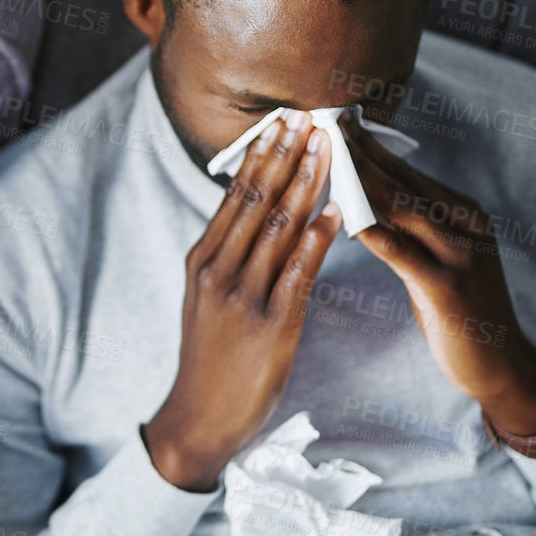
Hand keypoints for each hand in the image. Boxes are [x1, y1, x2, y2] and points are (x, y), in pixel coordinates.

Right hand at [143, 110, 341, 490]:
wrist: (201, 418)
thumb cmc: (211, 359)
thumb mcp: (207, 299)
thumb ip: (229, 258)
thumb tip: (256, 216)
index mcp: (203, 260)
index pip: (236, 196)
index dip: (262, 156)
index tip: (283, 122)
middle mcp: (220, 271)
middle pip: (257, 201)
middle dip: (286, 156)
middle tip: (309, 117)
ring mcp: (244, 296)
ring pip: (279, 227)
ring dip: (306, 183)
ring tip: (329, 149)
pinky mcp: (271, 324)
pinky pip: (298, 271)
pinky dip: (317, 237)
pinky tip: (335, 212)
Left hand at [338, 114, 535, 435]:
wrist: (500, 366)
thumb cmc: (459, 311)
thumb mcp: (440, 258)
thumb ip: (412, 228)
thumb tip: (368, 196)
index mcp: (463, 213)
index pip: (406, 170)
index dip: (368, 146)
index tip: (333, 121)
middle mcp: (465, 226)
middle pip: (401, 180)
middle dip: (358, 152)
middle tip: (320, 124)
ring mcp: (461, 255)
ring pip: (400, 207)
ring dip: (359, 180)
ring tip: (322, 157)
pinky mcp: (448, 288)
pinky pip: (402, 252)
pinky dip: (371, 230)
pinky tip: (343, 215)